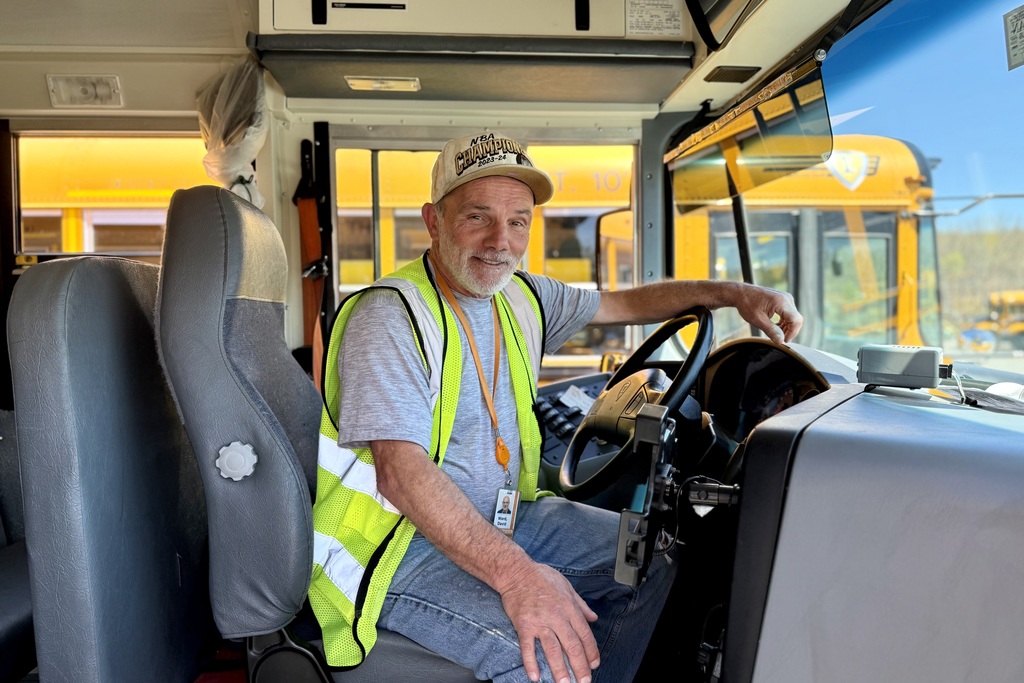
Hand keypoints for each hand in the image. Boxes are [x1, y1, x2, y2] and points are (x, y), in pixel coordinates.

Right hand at [498, 561, 600, 682]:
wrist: (516, 572)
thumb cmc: (541, 576)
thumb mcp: (567, 586)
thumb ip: (581, 605)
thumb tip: (593, 618)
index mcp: (569, 607)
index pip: (584, 634)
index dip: (591, 651)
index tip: (594, 664)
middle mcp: (556, 616)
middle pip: (572, 645)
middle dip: (580, 666)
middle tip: (584, 681)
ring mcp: (539, 622)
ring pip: (552, 649)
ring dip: (559, 669)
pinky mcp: (523, 625)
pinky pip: (528, 647)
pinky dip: (531, 663)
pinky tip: (535, 676)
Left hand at [735, 284, 802, 343]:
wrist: (741, 293)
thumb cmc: (747, 304)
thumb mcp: (758, 320)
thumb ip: (771, 331)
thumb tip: (781, 341)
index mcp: (781, 302)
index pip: (796, 320)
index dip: (792, 333)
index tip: (783, 341)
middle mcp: (786, 299)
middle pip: (796, 319)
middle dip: (789, 331)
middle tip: (778, 339)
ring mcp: (786, 299)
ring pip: (793, 318)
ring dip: (787, 328)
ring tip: (774, 333)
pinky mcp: (783, 301)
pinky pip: (789, 314)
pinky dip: (784, 322)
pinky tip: (775, 327)